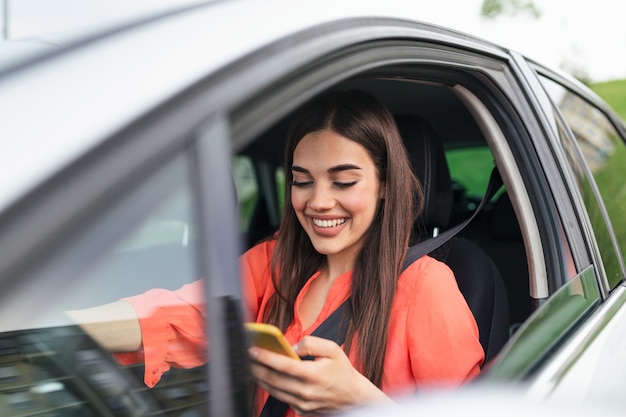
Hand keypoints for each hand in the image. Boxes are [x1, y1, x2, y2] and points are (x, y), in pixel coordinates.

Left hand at [248, 335, 391, 414]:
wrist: (354, 398)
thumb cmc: (342, 371)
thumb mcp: (332, 349)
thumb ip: (311, 343)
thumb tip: (291, 348)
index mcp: (313, 375)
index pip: (283, 365)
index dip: (265, 357)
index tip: (252, 349)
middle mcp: (306, 391)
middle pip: (273, 379)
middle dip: (256, 367)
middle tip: (245, 356)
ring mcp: (302, 404)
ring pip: (273, 390)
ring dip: (259, 378)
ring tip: (250, 365)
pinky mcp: (301, 410)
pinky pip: (281, 398)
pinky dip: (270, 387)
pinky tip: (264, 377)